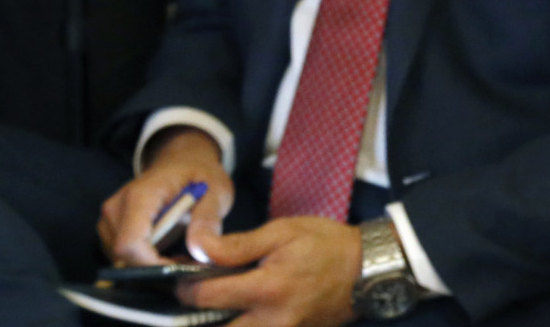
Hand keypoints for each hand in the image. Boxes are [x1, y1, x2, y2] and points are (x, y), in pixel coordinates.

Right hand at [99, 128, 232, 266]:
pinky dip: (143, 262)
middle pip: (123, 256)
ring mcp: (108, 219)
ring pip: (121, 260)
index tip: (179, 270)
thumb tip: (200, 251)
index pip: (130, 244)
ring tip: (178, 254)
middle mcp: (116, 207)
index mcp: (141, 195)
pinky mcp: (109, 230)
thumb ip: (208, 218)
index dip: (151, 265)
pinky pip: (121, 257)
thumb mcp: (217, 191)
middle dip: (154, 268)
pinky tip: (165, 252)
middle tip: (186, 264)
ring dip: (149, 266)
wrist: (183, 163)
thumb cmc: (200, 176)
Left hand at [177, 216, 361, 326]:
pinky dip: (239, 324)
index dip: (184, 287)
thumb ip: (237, 245)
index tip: (181, 273)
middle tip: (191, 296)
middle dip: (193, 316)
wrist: (368, 270)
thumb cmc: (326, 244)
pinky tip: (236, 310)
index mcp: (267, 289)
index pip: (205, 298)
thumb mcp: (283, 231)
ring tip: (212, 304)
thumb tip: (197, 248)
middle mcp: (271, 321)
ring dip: (215, 323)